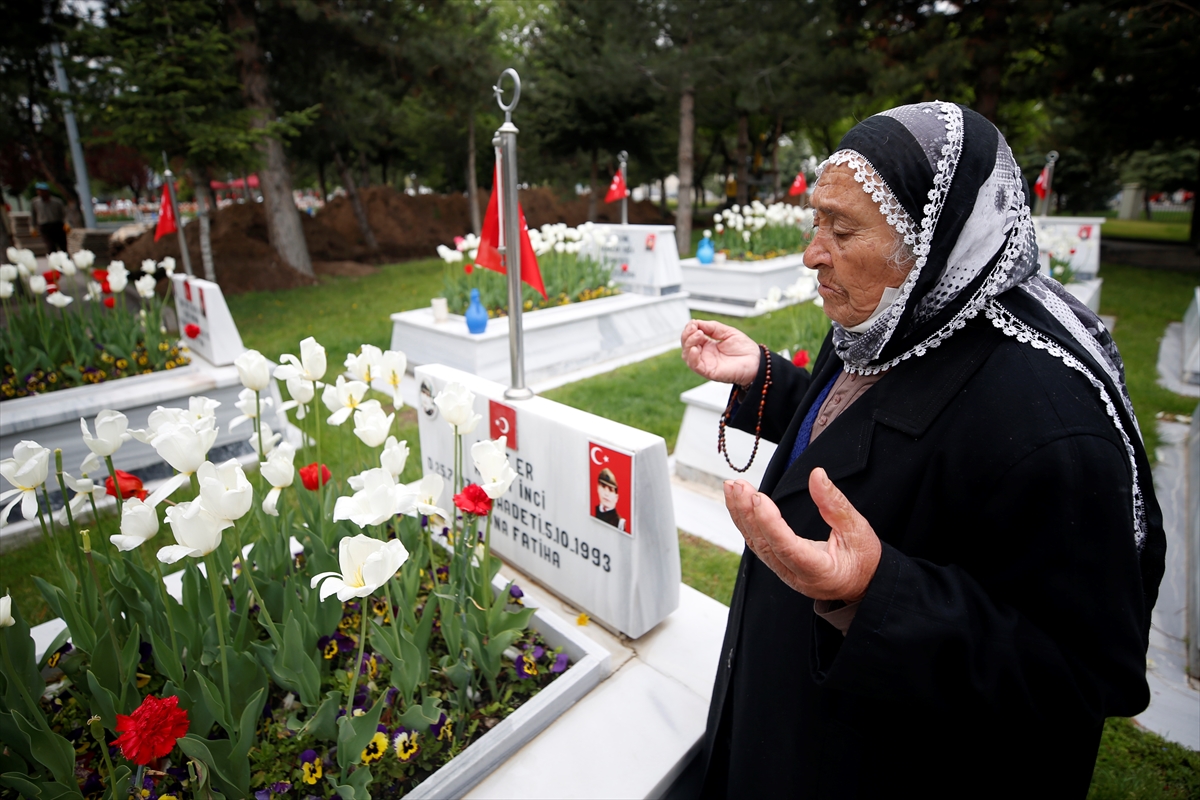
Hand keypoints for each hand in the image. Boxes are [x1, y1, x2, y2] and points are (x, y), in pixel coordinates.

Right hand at [680, 319, 759, 386]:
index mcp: (708, 345)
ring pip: (687, 355)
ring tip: (698, 334)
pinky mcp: (709, 372)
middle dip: (687, 335)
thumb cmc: (745, 349)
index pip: (691, 337)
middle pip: (686, 345)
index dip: (690, 329)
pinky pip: (695, 366)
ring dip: (689, 343)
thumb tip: (695, 322)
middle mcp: (705, 354)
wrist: (757, 361)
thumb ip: (712, 327)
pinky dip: (692, 357)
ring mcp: (706, 363)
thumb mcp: (728, 332)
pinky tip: (694, 348)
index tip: (694, 322)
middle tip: (695, 328)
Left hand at [724, 468, 880, 601]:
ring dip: (742, 515)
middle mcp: (797, 576)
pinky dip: (747, 522)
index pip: (788, 548)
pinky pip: (759, 544)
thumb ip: (836, 504)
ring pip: (757, 544)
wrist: (864, 584)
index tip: (757, 497)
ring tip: (732, 488)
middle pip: (765, 545)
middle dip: (748, 513)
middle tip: (737, 485)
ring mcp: (785, 572)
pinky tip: (739, 503)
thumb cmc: (865, 559)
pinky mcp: (780, 565)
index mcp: (820, 572)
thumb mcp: (858, 530)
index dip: (770, 523)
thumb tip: (817, 475)